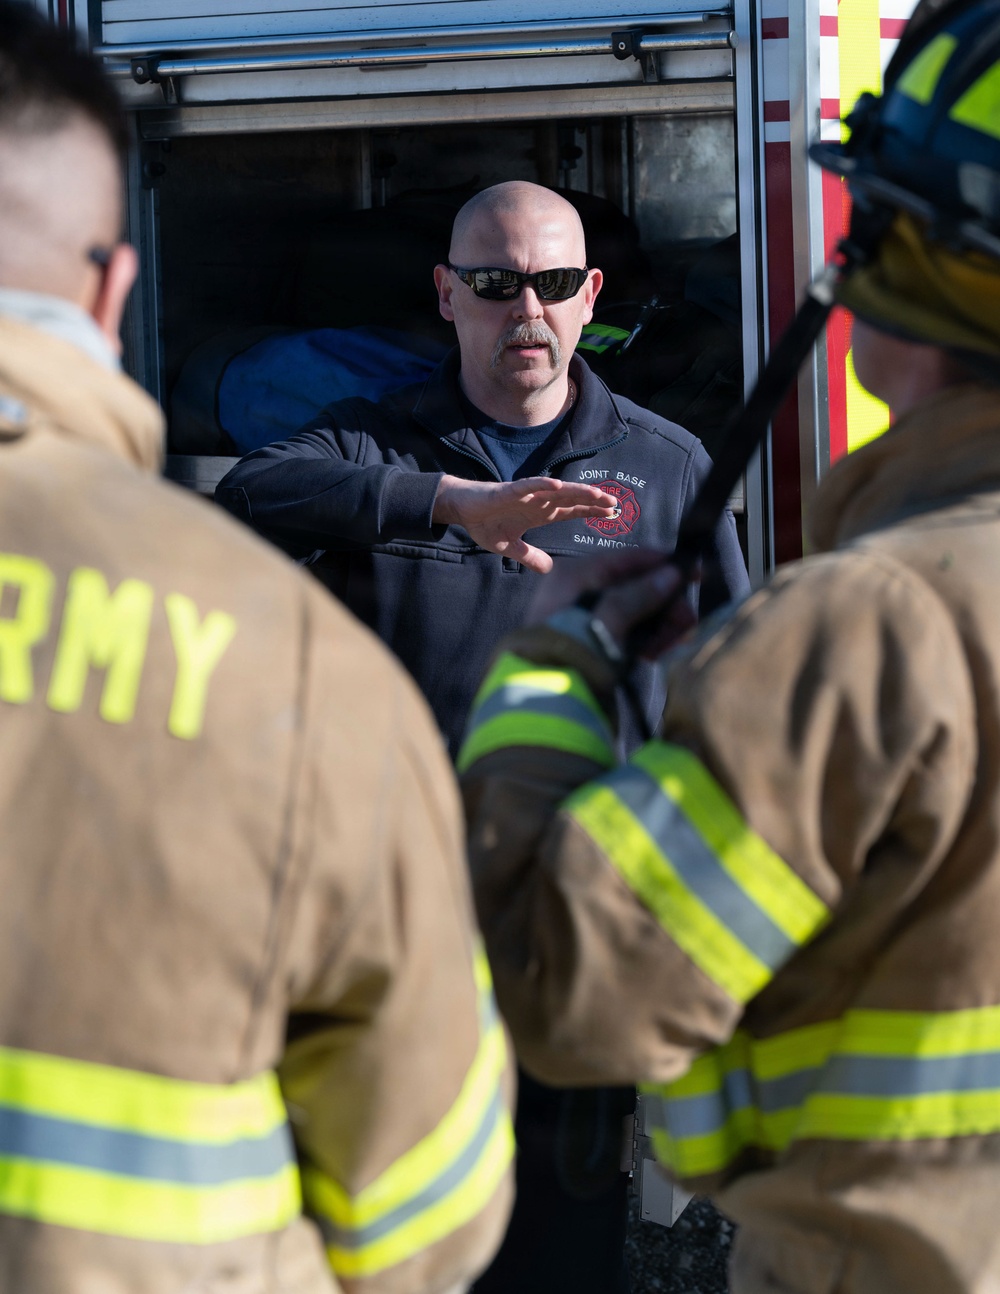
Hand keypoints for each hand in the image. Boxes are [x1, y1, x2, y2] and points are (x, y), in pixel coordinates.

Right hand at [432, 475, 616, 574]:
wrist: (461, 509)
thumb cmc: (485, 524)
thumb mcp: (509, 548)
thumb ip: (529, 556)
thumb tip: (548, 569)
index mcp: (539, 513)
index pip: (570, 511)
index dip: (590, 511)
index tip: (611, 513)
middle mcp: (537, 501)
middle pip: (570, 499)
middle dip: (592, 500)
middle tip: (614, 503)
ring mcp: (525, 495)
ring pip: (555, 491)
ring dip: (576, 491)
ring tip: (596, 493)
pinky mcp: (508, 491)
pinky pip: (528, 485)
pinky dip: (542, 484)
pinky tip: (557, 484)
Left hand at [527, 549, 697, 659]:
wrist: (547, 696)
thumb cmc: (578, 648)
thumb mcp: (611, 616)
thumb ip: (642, 594)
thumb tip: (672, 573)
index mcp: (577, 574)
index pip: (629, 559)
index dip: (664, 565)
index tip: (696, 574)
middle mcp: (579, 590)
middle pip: (635, 586)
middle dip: (665, 604)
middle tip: (687, 623)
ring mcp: (585, 616)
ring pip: (635, 610)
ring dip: (660, 624)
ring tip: (675, 642)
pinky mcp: (592, 641)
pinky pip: (627, 630)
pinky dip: (645, 638)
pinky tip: (656, 653)